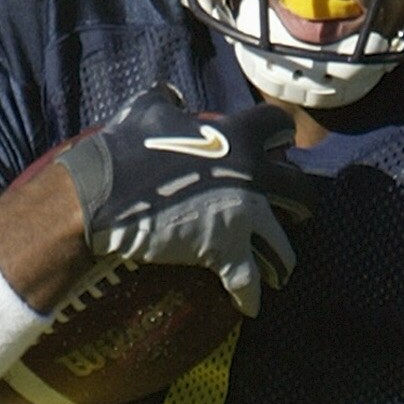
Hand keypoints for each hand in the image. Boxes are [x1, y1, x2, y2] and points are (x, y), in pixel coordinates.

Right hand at [56, 85, 312, 314]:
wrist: (104, 192)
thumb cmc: (123, 147)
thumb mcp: (146, 110)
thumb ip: (168, 101)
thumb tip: (172, 97)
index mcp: (236, 135)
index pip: (278, 126)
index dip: (280, 137)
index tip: (278, 147)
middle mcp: (252, 173)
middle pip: (298, 188)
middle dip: (299, 201)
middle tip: (294, 212)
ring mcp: (244, 215)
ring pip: (282, 243)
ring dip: (281, 257)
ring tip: (280, 270)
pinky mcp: (227, 251)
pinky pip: (248, 281)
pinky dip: (249, 296)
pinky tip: (251, 305)